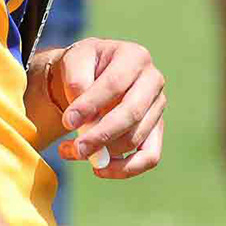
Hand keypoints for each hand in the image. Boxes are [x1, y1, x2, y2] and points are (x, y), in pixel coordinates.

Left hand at [46, 38, 164, 179]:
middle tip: (75, 148)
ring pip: (136, 138)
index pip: (115, 84)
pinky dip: (125, 169)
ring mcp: (158, 107)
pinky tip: (98, 169)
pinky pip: (149, 158)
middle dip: (101, 135)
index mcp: (135, 56)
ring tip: (71, 150)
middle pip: (132, 113)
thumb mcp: (75, 61)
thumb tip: (79, 117)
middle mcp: (153, 80)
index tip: (67, 122)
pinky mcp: (156, 130)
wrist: (93, 73)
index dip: (91, 104)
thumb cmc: (84, 65)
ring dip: (103, 152)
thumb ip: (76, 81)